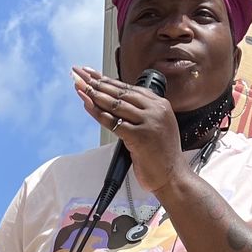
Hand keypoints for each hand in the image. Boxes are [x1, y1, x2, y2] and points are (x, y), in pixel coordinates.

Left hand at [71, 65, 189, 195]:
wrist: (173, 177)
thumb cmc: (162, 156)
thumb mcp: (157, 127)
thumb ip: (141, 113)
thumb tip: (113, 103)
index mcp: (160, 105)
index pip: (128, 88)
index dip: (107, 80)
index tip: (91, 73)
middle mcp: (155, 110)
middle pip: (120, 92)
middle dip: (96, 82)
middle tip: (78, 73)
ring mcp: (148, 122)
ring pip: (115, 104)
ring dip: (93, 93)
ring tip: (79, 85)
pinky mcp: (140, 137)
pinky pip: (113, 122)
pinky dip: (97, 113)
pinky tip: (86, 104)